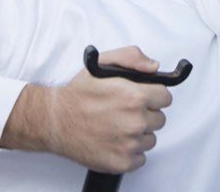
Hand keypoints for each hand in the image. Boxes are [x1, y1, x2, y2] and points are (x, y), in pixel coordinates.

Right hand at [2, 46, 171, 172]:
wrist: (54, 121)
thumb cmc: (77, 95)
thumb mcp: (101, 64)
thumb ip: (132, 57)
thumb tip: (154, 67)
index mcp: (134, 97)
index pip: (165, 97)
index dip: (153, 96)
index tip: (142, 98)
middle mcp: (135, 121)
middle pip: (159, 119)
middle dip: (145, 114)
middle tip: (124, 111)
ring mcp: (130, 144)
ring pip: (150, 139)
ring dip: (138, 133)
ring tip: (116, 126)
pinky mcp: (123, 163)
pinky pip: (140, 158)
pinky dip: (129, 151)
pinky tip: (114, 141)